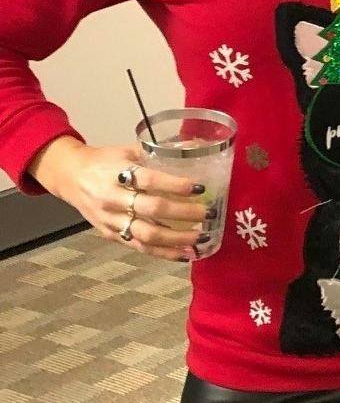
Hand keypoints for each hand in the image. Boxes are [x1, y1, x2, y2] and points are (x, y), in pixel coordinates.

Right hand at [26, 137, 210, 260]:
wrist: (69, 176)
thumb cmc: (103, 162)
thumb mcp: (126, 150)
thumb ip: (155, 154)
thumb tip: (193, 149)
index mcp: (116, 172)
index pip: (148, 180)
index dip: (175, 185)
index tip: (198, 188)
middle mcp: (112, 198)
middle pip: (151, 209)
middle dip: (183, 213)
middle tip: (206, 213)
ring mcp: (110, 220)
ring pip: (146, 234)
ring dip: (177, 239)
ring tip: (200, 238)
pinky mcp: (111, 235)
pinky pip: (140, 247)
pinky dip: (164, 253)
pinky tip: (185, 254)